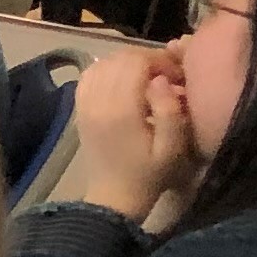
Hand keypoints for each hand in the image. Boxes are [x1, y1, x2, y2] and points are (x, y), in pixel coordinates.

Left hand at [70, 46, 199, 221]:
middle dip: (146, 59)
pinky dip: (107, 70)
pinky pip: (88, 77)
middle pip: (120, 59)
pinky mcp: (79, 110)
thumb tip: (159, 80)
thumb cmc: (150, 174)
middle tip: (166, 75)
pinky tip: (123, 82)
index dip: (160, 61)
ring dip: (127, 63)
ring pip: (103, 63)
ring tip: (147, 78)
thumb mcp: (173, 147)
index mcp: (121, 110)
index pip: (136, 62)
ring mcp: (84, 105)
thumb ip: (170, 110)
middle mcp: (98, 103)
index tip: (176, 76)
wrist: (113, 197)